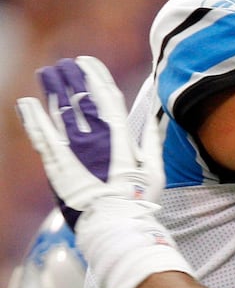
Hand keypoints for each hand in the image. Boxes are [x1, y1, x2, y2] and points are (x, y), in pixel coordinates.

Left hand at [16, 55, 163, 229]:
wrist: (114, 226)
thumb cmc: (138, 201)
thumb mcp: (155, 170)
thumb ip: (152, 140)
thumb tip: (155, 115)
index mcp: (120, 138)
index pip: (107, 98)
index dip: (97, 76)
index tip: (87, 61)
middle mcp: (95, 140)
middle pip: (80, 99)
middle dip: (72, 79)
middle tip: (64, 64)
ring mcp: (74, 152)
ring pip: (59, 112)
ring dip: (52, 90)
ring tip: (45, 74)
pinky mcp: (56, 166)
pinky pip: (41, 136)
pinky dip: (33, 118)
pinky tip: (26, 103)